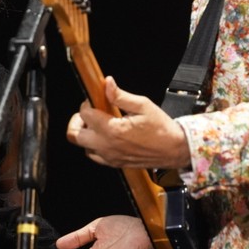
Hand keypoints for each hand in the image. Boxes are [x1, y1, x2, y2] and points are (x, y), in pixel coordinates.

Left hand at [67, 76, 189, 169]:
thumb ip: (120, 96)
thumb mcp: (142, 105)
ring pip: (83, 146)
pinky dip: (94, 146)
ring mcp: (110, 157)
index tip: (95, 100)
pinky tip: (105, 136)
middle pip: (74, 135)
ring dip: (86, 134)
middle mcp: (107, 146)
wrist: (175, 149)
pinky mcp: (115, 164)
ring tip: (98, 124)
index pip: (85, 115)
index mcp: (112, 130)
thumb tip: (107, 84)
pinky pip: (94, 156)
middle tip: (90, 113)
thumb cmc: (161, 128)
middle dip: (78, 121)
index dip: (87, 104)